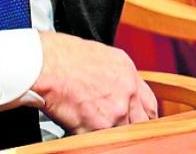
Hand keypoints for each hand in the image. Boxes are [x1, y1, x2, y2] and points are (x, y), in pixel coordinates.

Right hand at [32, 32, 156, 133]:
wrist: (45, 64)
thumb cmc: (64, 56)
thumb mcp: (103, 56)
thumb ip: (118, 76)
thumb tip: (120, 88)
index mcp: (129, 75)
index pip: (150, 105)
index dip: (144, 115)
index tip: (139, 119)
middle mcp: (126, 94)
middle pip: (139, 123)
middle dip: (128, 125)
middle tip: (113, 123)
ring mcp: (113, 113)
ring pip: (120, 133)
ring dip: (108, 132)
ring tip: (91, 122)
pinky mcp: (95, 129)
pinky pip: (99, 140)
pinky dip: (89, 137)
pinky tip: (79, 126)